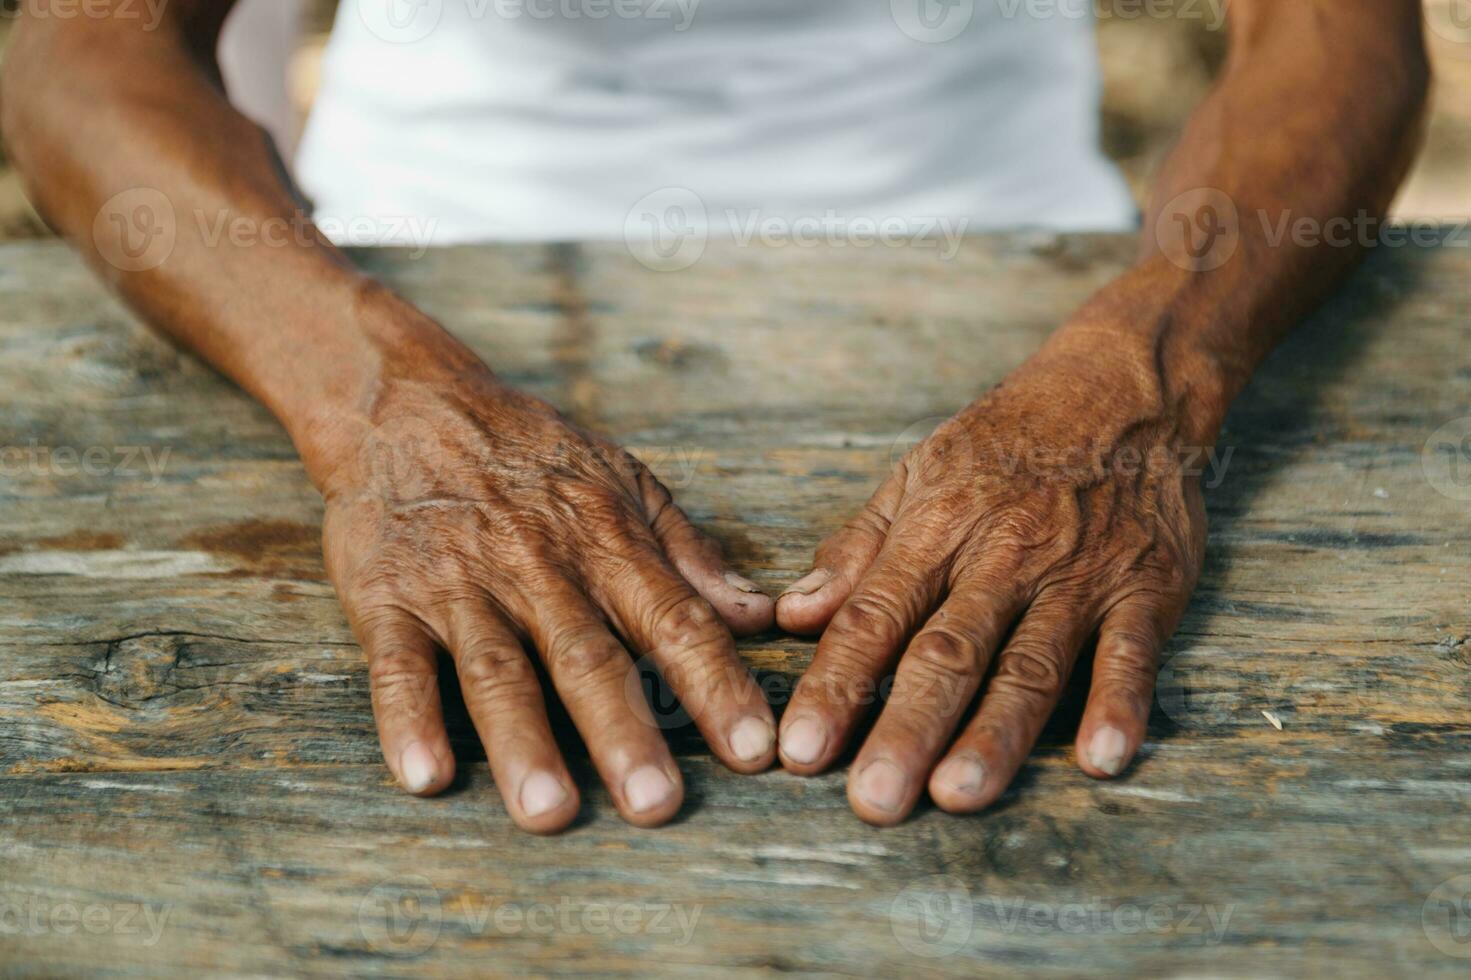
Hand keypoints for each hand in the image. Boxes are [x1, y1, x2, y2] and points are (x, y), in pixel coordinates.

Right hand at [313, 351, 775, 832]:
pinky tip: (424, 775)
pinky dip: (408, 719)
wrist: (411, 406)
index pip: (676, 622)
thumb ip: (690, 554)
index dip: (716, 686)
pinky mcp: (388, 599)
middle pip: (587, 658)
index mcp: (607, 544)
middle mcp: (539, 568)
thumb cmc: (532, 454)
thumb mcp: (624, 481)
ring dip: (524, 742)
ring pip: (499, 670)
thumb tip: (761, 616)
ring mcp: (461, 586)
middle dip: (624, 732)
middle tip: (655, 804)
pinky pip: (399, 664)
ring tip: (548, 810)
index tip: (753, 751)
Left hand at [774, 335, 1207, 824]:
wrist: (1122, 389)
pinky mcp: (1147, 587)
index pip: (875, 617)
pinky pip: (1133, 652)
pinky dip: (1120, 703)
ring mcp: (1079, 575)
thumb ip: (858, 549)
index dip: (835, 685)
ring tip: (957, 795)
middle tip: (872, 800)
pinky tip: (1102, 759)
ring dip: (996, 734)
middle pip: (948, 652)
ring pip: (1031, 664)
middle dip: (906, 729)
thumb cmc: (1006, 442)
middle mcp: (1004, 555)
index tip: (799, 751)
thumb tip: (791, 614)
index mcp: (937, 527)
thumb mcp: (919, 473)